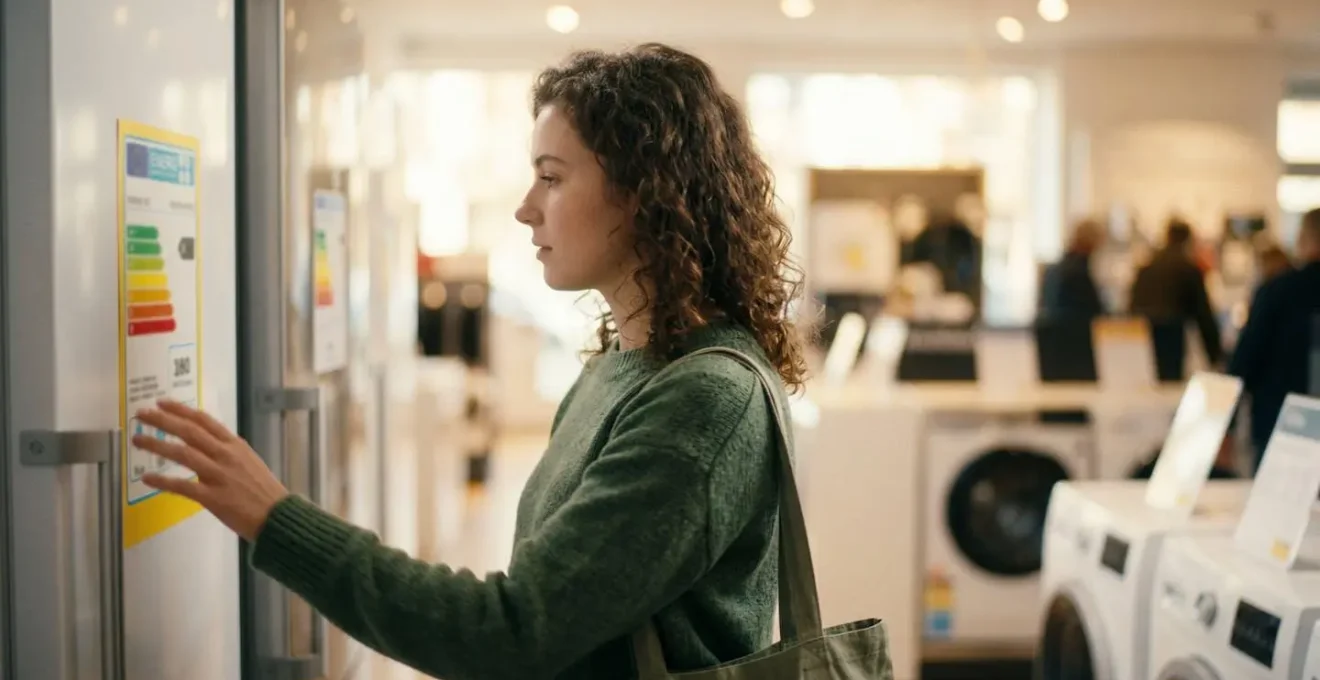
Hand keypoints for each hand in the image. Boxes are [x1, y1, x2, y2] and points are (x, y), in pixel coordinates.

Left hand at [133, 399, 289, 541]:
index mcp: (235, 445)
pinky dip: (163, 481)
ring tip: (137, 440)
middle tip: (141, 414)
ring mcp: (219, 475)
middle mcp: (226, 455)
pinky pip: (183, 486)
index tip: (162, 403)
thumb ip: (226, 453)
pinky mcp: (213, 497)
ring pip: (184, 454)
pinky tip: (147, 478)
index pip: (204, 420)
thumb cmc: (264, 491)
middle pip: (190, 432)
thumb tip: (202, 447)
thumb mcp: (248, 462)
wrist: (277, 516)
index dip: (181, 410)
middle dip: (163, 421)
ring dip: (157, 445)